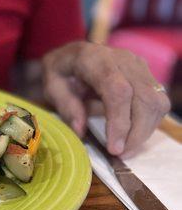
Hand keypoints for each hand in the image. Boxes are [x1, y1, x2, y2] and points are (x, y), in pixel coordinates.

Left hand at [42, 41, 170, 156]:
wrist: (73, 54)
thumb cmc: (61, 72)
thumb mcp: (51, 87)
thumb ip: (66, 106)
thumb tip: (80, 130)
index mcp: (94, 59)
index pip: (117, 90)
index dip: (120, 122)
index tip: (114, 148)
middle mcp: (122, 59)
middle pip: (143, 98)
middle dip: (136, 133)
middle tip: (119, 155)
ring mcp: (138, 66)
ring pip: (156, 102)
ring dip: (144, 131)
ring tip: (125, 150)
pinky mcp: (146, 75)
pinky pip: (157, 102)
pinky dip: (148, 124)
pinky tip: (131, 137)